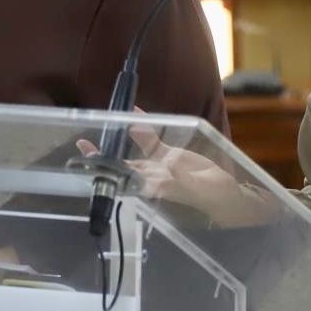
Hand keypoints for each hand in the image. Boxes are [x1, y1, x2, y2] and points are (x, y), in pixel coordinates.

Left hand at [76, 109, 269, 227]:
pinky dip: (140, 125)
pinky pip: (149, 138)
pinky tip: (131, 113)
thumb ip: (180, 179)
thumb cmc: (214, 197)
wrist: (228, 193)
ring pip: (130, 152)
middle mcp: (150, 177)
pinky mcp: (168, 154)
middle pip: (119, 167)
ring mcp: (157, 165)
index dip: (105, 174)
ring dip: (114, 142)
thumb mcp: (198, 189)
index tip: (88, 166)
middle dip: (100, 158)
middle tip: (81, 145)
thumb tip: (163, 169)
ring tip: (96, 131)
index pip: (123, 181)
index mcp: (154, 188)